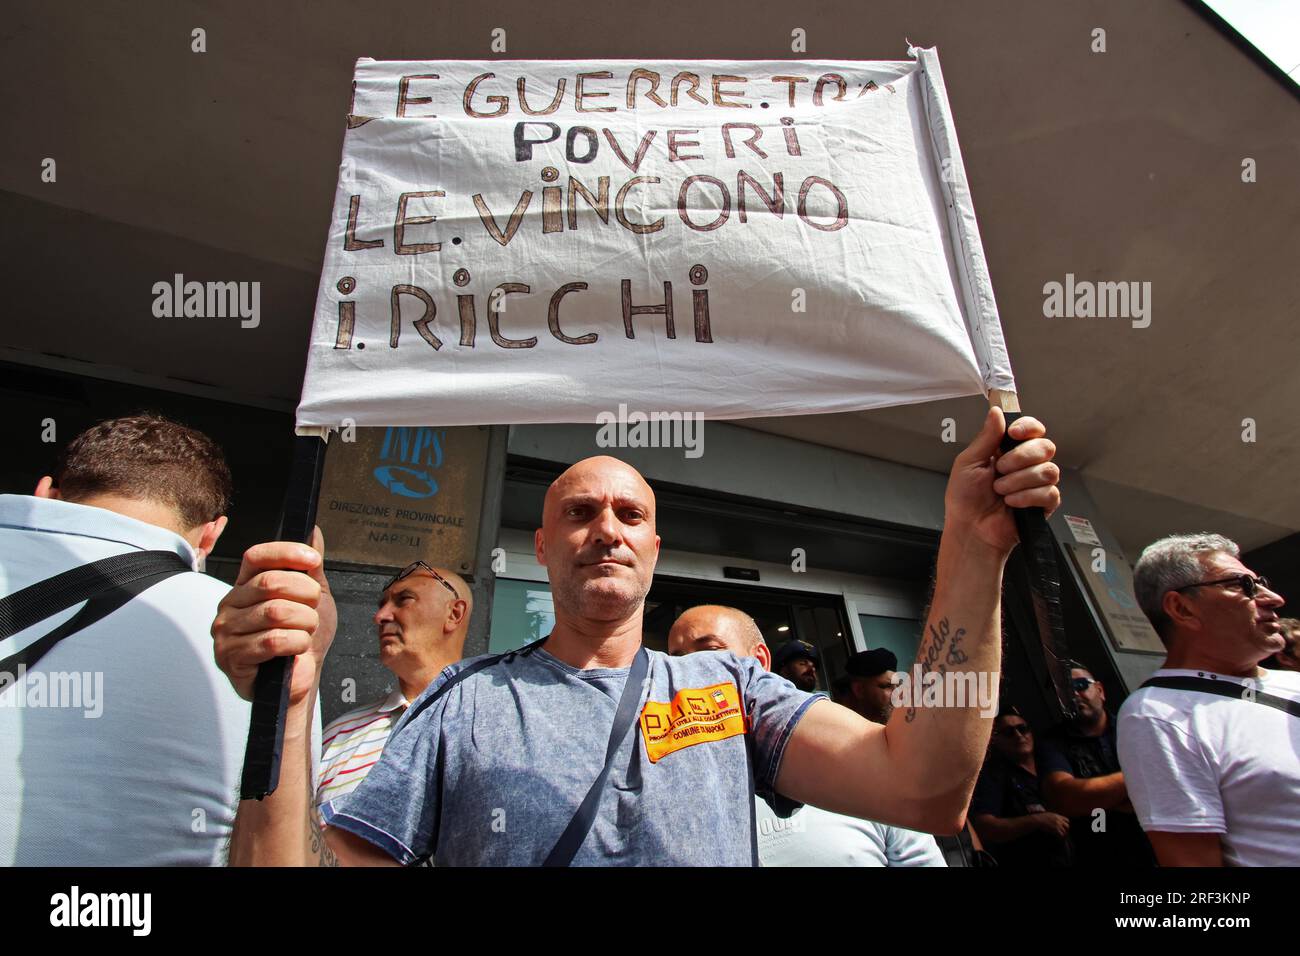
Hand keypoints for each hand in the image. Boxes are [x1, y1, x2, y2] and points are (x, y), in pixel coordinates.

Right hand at [211, 527, 335, 704]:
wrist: (302, 679)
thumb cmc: (303, 638)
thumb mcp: (314, 598)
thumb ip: (311, 566)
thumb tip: (313, 530)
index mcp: (245, 585)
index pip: (257, 556)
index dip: (286, 553)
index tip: (313, 560)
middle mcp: (230, 604)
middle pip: (271, 583)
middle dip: (305, 595)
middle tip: (314, 609)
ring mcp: (225, 631)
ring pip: (275, 613)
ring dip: (304, 623)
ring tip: (306, 632)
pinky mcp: (230, 657)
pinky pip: (272, 641)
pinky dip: (296, 644)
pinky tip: (297, 649)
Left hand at [944, 407, 1060, 554]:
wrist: (970, 529)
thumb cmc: (965, 499)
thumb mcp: (968, 462)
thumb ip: (986, 437)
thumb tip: (996, 411)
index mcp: (1008, 450)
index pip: (1032, 429)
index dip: (1028, 427)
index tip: (1014, 433)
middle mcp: (1026, 464)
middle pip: (1045, 446)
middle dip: (1021, 457)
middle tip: (1000, 469)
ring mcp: (1037, 484)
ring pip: (1049, 470)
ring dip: (1020, 480)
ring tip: (1001, 491)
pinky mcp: (1044, 504)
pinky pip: (1050, 493)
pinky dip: (1027, 497)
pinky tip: (1012, 503)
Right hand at [1033, 812, 1071, 839]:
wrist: (1038, 819)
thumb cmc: (1041, 817)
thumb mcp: (1048, 815)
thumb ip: (1053, 817)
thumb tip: (1054, 819)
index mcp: (1057, 816)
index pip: (1067, 820)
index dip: (1066, 824)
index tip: (1064, 827)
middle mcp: (1059, 820)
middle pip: (1067, 826)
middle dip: (1066, 830)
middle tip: (1064, 833)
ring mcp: (1057, 824)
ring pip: (1065, 831)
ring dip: (1063, 834)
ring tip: (1062, 837)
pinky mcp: (1055, 829)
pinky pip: (1061, 834)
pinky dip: (1061, 837)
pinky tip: (1059, 838)